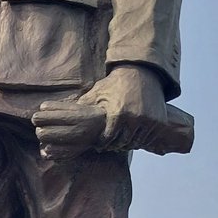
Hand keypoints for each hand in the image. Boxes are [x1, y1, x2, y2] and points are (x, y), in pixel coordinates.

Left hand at [32, 64, 167, 158]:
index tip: (100, 144)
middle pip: (121, 143)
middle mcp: (133, 119)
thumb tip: (59, 111)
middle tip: (111, 144)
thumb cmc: (116, 83)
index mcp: (117, 114)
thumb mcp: (98, 92)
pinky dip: (141, 138)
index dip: (102, 143)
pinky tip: (134, 135)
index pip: (107, 140)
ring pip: (135, 141)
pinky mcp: (158, 121)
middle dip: (114, 144)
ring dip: (127, 142)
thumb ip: (83, 104)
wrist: (142, 73)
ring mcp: (147, 121)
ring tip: (121, 140)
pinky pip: (147, 137)